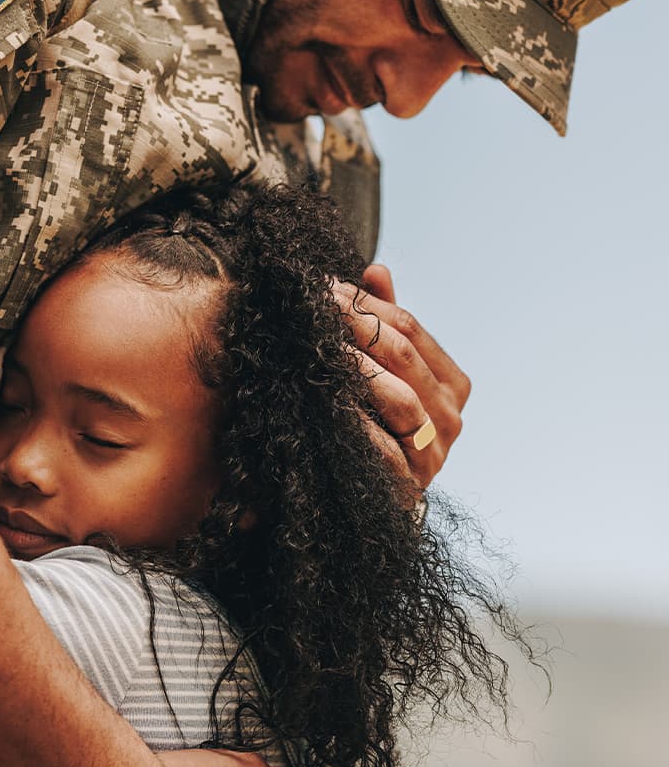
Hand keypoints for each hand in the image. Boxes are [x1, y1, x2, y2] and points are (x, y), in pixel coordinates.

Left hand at [330, 264, 470, 493]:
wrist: (371, 496)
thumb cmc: (377, 423)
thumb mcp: (382, 369)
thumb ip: (384, 322)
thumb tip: (376, 270)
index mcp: (450, 383)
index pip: (410, 328)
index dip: (367, 304)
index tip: (325, 287)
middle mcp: (450, 417)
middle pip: (404, 357)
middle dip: (356, 326)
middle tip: (316, 307)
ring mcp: (433, 454)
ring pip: (400, 399)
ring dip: (357, 369)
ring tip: (320, 346)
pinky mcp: (408, 485)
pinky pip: (384, 448)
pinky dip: (356, 422)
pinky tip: (327, 401)